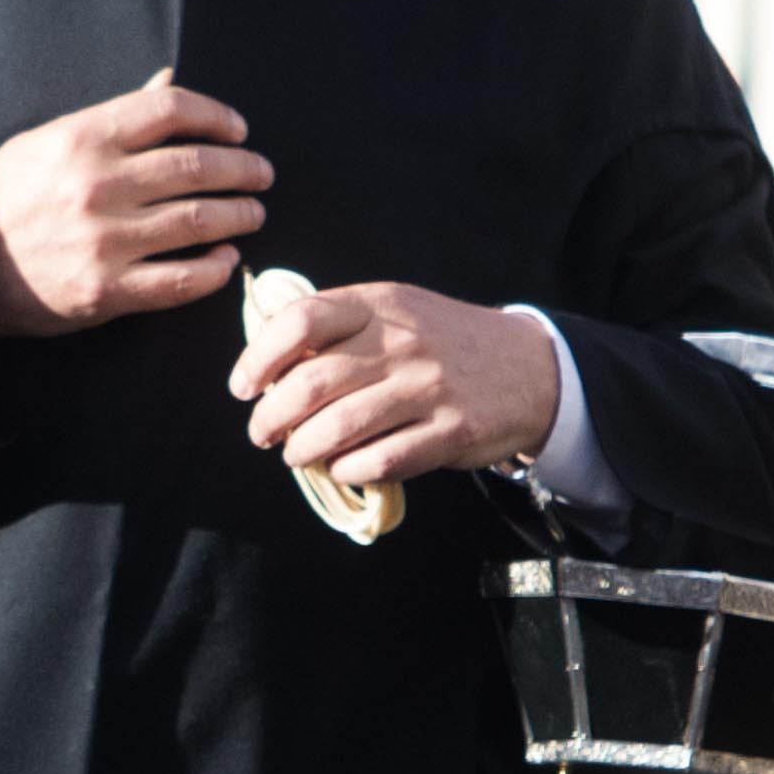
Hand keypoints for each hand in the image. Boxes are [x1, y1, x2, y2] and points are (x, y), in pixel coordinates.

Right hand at [0, 72, 271, 336]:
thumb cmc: (8, 196)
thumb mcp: (51, 140)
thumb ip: (115, 115)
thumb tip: (168, 81)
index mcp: (83, 138)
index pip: (170, 110)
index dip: (216, 116)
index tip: (237, 130)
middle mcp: (97, 186)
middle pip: (197, 167)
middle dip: (242, 169)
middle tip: (262, 174)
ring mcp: (104, 241)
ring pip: (199, 222)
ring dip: (239, 215)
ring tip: (253, 213)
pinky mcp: (107, 291)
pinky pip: (182, 280)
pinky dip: (215, 267)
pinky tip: (227, 258)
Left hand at [233, 280, 557, 491]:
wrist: (530, 367)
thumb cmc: (444, 341)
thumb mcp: (396, 312)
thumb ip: (339, 328)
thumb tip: (267, 365)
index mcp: (381, 304)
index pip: (302, 319)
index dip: (259, 357)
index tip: (243, 387)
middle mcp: (403, 342)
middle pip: (312, 382)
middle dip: (272, 417)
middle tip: (261, 433)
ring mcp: (431, 388)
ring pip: (341, 427)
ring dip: (303, 449)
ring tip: (295, 454)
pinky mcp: (453, 432)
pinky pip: (382, 460)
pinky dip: (348, 470)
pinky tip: (341, 468)